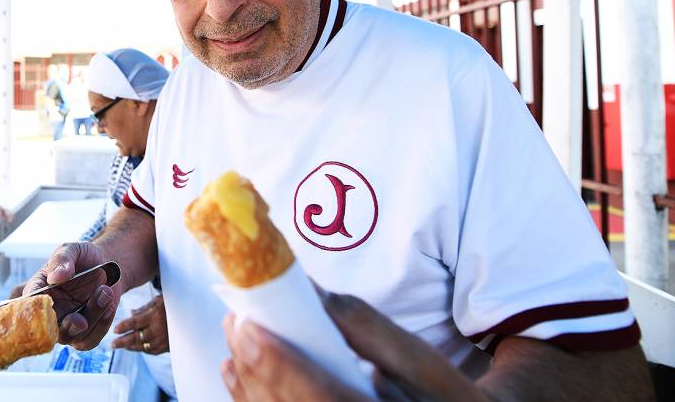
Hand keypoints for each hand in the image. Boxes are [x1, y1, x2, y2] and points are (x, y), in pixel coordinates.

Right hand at [23, 242, 119, 350]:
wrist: (106, 264)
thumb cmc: (83, 258)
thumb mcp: (72, 250)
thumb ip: (63, 259)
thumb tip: (56, 277)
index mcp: (40, 291)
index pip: (29, 305)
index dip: (36, 311)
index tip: (51, 305)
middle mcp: (51, 311)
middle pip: (51, 331)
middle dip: (67, 327)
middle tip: (81, 320)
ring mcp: (68, 324)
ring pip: (74, 336)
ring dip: (92, 318)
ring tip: (105, 292)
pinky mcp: (87, 331)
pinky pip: (90, 341)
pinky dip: (101, 326)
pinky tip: (109, 307)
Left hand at [112, 295, 168, 354]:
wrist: (192, 317)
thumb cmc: (174, 306)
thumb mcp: (160, 301)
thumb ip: (144, 307)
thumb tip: (131, 313)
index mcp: (155, 316)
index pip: (135, 323)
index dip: (123, 327)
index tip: (115, 330)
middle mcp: (158, 329)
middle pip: (135, 338)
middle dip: (122, 342)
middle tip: (113, 344)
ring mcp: (163, 340)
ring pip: (142, 346)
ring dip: (130, 347)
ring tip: (121, 346)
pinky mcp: (167, 347)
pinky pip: (151, 350)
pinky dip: (142, 349)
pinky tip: (135, 347)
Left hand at [220, 291, 486, 401]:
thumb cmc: (441, 394)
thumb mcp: (418, 360)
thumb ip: (362, 326)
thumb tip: (309, 287)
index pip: (323, 398)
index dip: (280, 366)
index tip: (250, 328)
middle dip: (256, 364)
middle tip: (236, 320)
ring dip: (249, 381)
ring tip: (238, 336)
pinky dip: (252, 398)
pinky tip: (240, 370)